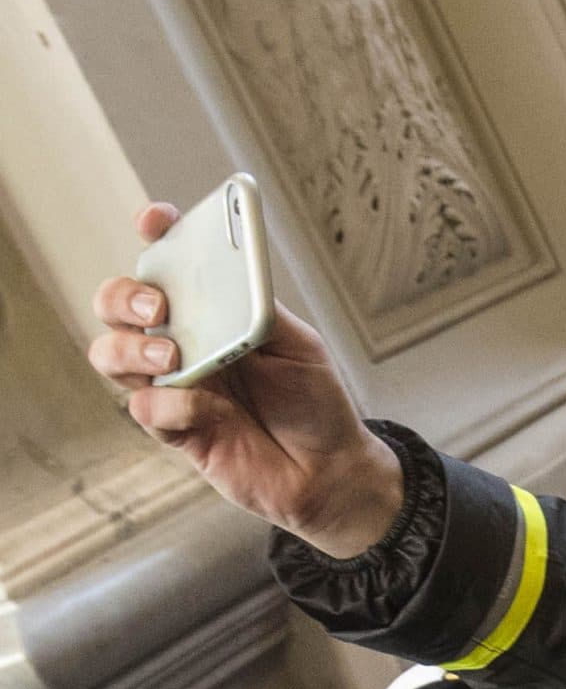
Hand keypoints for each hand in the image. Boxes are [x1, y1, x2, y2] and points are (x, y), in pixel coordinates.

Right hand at [87, 203, 403, 558]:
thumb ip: (258, 309)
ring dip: (133, 350)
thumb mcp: (298, 344)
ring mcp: (171, 385)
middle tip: (159, 309)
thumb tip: (229, 279)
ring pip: (111, 353)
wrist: (330, 469)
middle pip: (118, 304)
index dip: (155, 234)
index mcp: (210, 311)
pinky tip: (210, 412)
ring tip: (173, 359)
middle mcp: (180, 343)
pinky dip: (173, 404)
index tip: (156, 219)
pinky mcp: (173, 429)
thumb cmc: (314, 401)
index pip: (168, 263)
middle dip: (125, 296)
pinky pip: (145, 408)